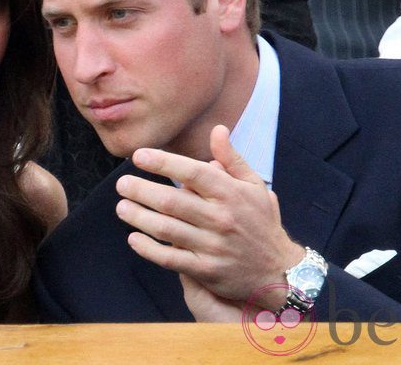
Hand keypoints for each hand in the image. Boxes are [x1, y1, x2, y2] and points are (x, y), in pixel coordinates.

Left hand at [115, 126, 304, 314]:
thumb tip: (218, 129)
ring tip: (122, 207)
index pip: (193, 172)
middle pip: (172, 201)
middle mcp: (221, 218)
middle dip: (141, 190)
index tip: (138, 156)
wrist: (279, 271)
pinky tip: (133, 238)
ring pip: (167, 229)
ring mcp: (213, 246)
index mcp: (231, 193)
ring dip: (139, 217)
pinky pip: (170, 259)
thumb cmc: (262, 223)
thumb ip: (232, 159)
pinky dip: (148, 249)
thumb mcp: (254, 187)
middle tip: (122, 184)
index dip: (163, 163)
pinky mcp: (206, 270)